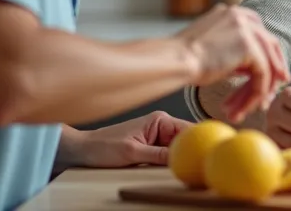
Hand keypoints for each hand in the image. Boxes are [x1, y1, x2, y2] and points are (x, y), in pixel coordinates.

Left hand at [65, 111, 192, 167]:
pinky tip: (176, 171)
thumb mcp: (133, 152)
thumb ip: (159, 155)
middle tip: (200, 167)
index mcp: (160, 120)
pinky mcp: (152, 149)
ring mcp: (157, 138)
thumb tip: (182, 158)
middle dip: (193, 153)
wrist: (83, 151)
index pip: (189, 129)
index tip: (207, 154)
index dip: (200, 141)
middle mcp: (162, 127)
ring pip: (180, 150)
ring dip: (183, 159)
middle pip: (187, 141)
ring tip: (189, 170)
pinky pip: (169, 156)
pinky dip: (173, 164)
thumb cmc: (102, 146)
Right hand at [176, 4, 290, 122]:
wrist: (175, 61)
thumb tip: (249, 67)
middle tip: (278, 87)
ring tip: (256, 107)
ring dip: (263, 88)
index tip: (273, 72)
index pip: (260, 33)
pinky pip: (262, 74)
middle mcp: (242, 15)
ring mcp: (247, 28)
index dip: (269, 54)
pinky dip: (258, 92)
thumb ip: (234, 50)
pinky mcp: (249, 46)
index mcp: (233, 13)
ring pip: (268, 62)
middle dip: (276, 68)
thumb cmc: (184, 60)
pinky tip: (249, 106)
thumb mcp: (213, 48)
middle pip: (270, 44)